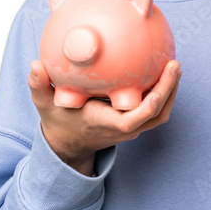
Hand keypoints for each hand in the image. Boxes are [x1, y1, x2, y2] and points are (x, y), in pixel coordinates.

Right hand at [28, 59, 181, 175]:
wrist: (67, 144)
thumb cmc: (58, 121)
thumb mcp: (44, 104)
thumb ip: (39, 85)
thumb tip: (35, 65)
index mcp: (105, 123)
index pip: (132, 119)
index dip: (148, 106)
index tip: (158, 88)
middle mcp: (123, 128)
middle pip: (155, 115)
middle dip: (168, 92)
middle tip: (174, 65)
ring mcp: (131, 128)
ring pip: (160, 114)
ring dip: (170, 92)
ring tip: (174, 67)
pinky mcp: (134, 123)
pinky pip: (155, 110)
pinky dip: (163, 93)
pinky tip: (163, 71)